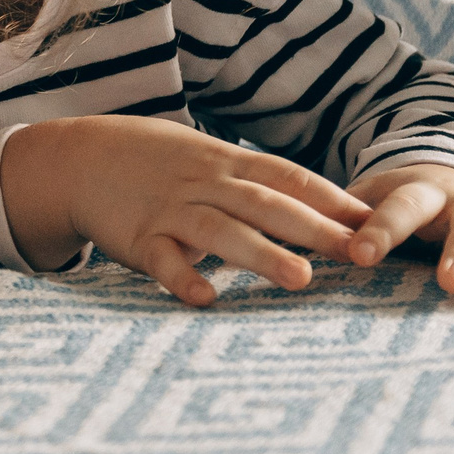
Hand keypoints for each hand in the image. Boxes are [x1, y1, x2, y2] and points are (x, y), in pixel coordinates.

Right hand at [4, 116, 371, 306]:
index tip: (377, 221)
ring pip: (220, 230)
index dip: (332, 198)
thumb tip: (328, 211)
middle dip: (314, 229)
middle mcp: (202, 183)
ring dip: (261, 254)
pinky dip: (182, 277)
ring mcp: (168, 210)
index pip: (288, 177)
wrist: (76, 156)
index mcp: (225, 162)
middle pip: (265, 203)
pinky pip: (162, 260)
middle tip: (360, 253)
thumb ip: (256, 182)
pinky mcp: (136, 239)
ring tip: (301, 279)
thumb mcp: (206, 158)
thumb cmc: (155, 162)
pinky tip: (205, 297)